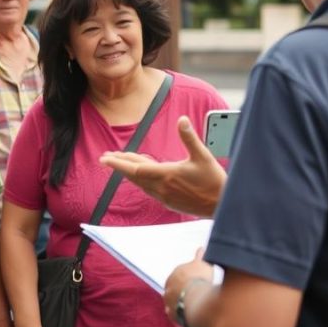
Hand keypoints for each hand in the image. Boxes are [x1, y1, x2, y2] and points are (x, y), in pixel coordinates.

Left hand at [100, 116, 226, 215]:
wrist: (222, 206)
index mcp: (167, 175)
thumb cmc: (214, 181)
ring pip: (140, 183)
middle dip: (120, 165)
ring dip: (129, 172)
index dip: (118, 163)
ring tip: (122, 163)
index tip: (104, 159)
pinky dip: (141, 179)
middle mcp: (162, 187)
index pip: (135, 168)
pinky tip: (142, 174)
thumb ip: (189, 138)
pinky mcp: (169, 201)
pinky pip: (148, 189)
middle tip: (107, 157)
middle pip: (134, 176)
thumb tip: (182, 120)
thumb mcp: (203, 156)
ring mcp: (164, 196)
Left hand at [163, 248, 213, 324]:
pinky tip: (186, 314)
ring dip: (178, 301)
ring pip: (172, 301)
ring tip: (190, 304)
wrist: (195, 297)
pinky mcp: (172, 313)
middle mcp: (168, 286)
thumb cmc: (200, 278)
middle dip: (181, 289)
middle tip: (193, 293)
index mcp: (175, 273)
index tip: (194, 281)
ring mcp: (168, 300)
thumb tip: (202, 248)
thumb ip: (201, 256)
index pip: (179, 275)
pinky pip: (174, 313)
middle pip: (174, 288)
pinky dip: (178, 313)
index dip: (187, 278)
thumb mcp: (202, 264)